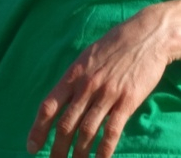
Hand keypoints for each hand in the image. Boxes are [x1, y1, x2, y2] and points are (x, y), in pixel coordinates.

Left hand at [27, 5, 172, 157]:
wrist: (149, 34)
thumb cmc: (117, 44)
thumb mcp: (89, 55)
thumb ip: (76, 77)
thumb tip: (63, 99)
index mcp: (74, 74)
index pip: (49, 106)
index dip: (38, 129)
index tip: (32, 147)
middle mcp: (87, 85)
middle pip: (66, 125)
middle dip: (57, 149)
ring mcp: (107, 94)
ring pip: (86, 132)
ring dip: (78, 154)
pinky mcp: (127, 101)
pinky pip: (111, 131)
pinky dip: (104, 151)